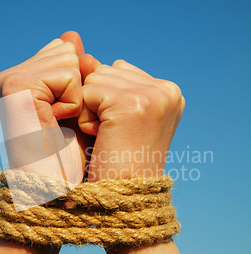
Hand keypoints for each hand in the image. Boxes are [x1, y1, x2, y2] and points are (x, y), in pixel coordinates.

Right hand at [0, 32, 88, 181]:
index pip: (64, 51)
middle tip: (61, 123)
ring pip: (71, 61)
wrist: (53, 188)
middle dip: (78, 89)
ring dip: (77, 98)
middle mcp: (7, 76)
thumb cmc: (66, 154)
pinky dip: (73, 104)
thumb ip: (72, 68)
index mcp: (17, 78)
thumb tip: (71, 34)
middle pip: (68, 52)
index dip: (77, 84)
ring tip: (58, 125)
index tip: (62, 117)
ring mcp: (8, 80)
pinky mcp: (16, 87)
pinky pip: (69, 77)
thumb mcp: (75, 104)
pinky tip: (55, 124)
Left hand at [78, 59, 184, 179]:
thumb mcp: (117, 115)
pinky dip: (86, 118)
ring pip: (94, 78)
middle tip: (113, 135)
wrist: (125, 198)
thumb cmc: (118, 161)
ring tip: (108, 136)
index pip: (118, 70)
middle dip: (97, 102)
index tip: (121, 130)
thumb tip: (84, 55)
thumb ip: (106, 82)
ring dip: (90, 110)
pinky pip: (87, 92)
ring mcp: (152, 94)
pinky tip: (102, 137)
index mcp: (169, 91)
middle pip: (105, 70)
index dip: (106, 100)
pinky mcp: (131, 102)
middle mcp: (166, 89)